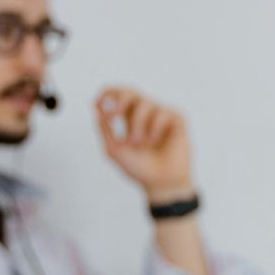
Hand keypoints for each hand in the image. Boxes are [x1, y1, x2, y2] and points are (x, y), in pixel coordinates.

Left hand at [96, 86, 194, 201]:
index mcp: (129, 117)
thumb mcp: (114, 150)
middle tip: (114, 114)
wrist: (161, 183)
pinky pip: (162, 113)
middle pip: (130, 91)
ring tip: (137, 143)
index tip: (97, 102)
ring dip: (137, 124)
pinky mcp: (177, 119)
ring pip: (145, 103)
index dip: (106, 93)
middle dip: (120, 99)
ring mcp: (161, 114)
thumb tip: (97, 110)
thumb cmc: (139, 169)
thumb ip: (104, 130)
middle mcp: (145, 113)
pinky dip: (155, 128)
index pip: (117, 95)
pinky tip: (155, 142)